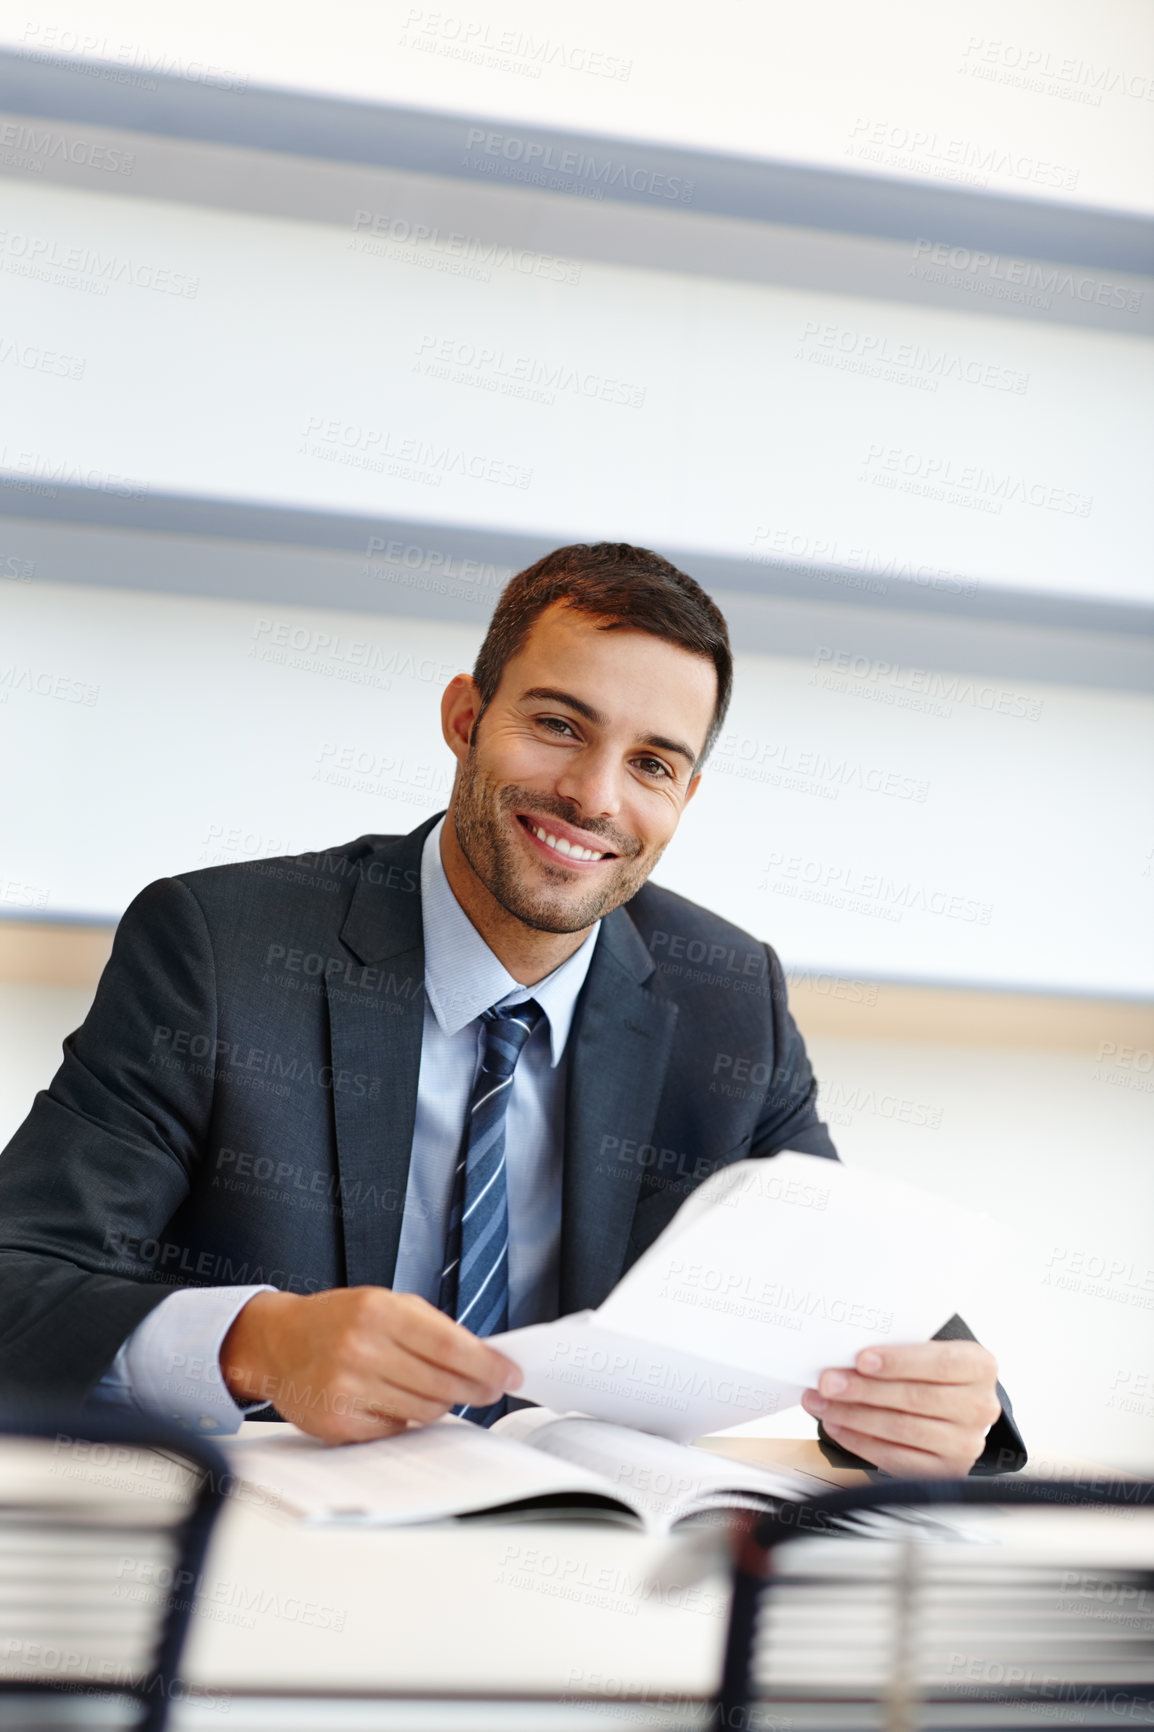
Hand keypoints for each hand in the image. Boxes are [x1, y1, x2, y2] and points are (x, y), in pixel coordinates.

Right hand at [220, 1286, 522, 1443]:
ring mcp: (348, 1388)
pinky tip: (395, 1400)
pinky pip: (396, 1429)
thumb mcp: (385, 1303)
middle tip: (490, 1389)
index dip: (489, 1365)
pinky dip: (405, 1418)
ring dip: (440, 1403)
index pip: (451, 1347)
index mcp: (380, 1312)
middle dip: (475, 1389)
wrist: (278, 1342)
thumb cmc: (339, 1320)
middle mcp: (362, 1349)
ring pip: (424, 1410)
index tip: (511, 1375)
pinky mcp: (338, 1423)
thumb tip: (484, 1358)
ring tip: (433, 1388)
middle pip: (443, 1383)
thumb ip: (432, 1328)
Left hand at [800, 1340, 1001, 1476]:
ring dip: (854, 1415)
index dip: (898, 1362)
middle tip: (827, 1382)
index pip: (939, 1364)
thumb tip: (845, 1355)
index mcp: (979, 1366)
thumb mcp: (927, 1350)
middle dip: (864, 1390)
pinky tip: (838, 1425)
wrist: (951, 1405)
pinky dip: (860, 1441)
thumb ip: (898, 1350)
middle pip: (915, 1398)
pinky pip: (896, 1457)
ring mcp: (965, 1443)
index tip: (861, 1359)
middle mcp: (979, 1406)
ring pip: (901, 1428)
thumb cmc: (929, 1370)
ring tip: (822, 1403)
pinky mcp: (945, 1470)